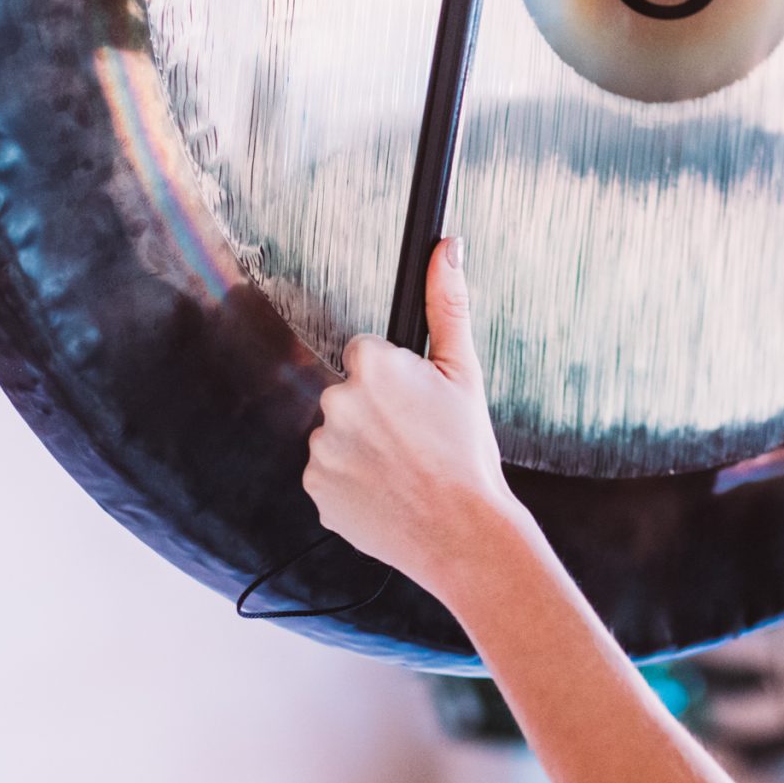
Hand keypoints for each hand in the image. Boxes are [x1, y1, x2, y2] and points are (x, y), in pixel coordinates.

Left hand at [301, 236, 532, 606]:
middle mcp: (338, 402)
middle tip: (416, 442)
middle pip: (350, 395)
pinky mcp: (315, 487)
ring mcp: (322, 448)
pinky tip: (386, 491)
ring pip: (338, 435)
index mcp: (372, 366)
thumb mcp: (465, 373)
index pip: (366, 357)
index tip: (417, 408)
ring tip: (404, 470)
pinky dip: (351, 482)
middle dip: (378, 414)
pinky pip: (329, 474)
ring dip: (362, 448)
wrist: (463, 533)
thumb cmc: (468, 455)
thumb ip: (447, 304)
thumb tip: (446, 249)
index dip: (396, 383)